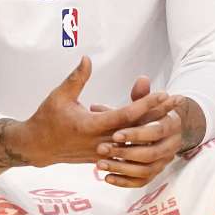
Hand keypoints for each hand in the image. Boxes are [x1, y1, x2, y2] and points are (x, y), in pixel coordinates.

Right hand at [0, 57, 176, 169]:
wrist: (37, 146)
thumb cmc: (47, 118)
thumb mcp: (59, 96)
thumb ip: (76, 78)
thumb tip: (87, 58)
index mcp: (90, 126)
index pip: (125, 115)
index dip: (145, 104)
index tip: (162, 93)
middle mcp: (100, 141)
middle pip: (136, 129)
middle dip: (158, 115)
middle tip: (177, 102)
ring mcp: (103, 151)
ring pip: (134, 141)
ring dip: (154, 128)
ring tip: (172, 116)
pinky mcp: (104, 156)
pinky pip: (128, 148)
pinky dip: (142, 139)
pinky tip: (156, 132)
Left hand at [93, 78, 185, 187]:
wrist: (165, 132)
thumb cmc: (149, 114)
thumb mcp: (144, 103)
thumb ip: (142, 95)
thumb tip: (141, 78)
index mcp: (171, 126)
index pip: (156, 131)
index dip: (135, 133)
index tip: (114, 134)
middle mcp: (171, 146)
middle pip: (150, 154)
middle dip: (125, 152)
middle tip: (101, 149)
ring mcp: (163, 162)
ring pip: (145, 171)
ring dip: (122, 168)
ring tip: (99, 164)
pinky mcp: (154, 173)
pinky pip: (141, 182)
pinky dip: (125, 182)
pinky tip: (107, 178)